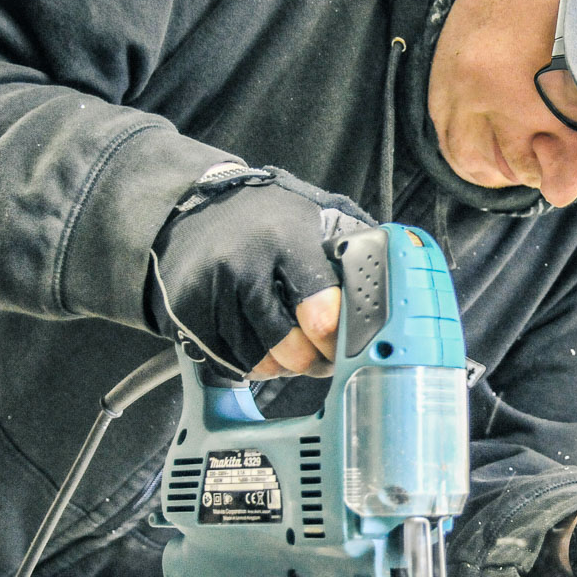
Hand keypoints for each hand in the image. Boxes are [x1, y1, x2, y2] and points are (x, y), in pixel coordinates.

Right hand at [146, 164, 372, 380]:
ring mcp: (212, 294)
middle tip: (323, 358)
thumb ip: (349, 247)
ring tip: (292, 353)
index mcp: (285, 241)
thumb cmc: (263, 219)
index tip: (343, 344)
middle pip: (290, 348)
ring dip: (282, 367)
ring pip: (260, 362)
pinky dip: (250, 365)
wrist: (190, 209)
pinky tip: (260, 347)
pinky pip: (229, 363)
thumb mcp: (310, 216)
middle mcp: (245, 268)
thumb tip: (390, 279)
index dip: (336, 338)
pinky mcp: (187, 315)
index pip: (320, 310)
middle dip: (313, 361)